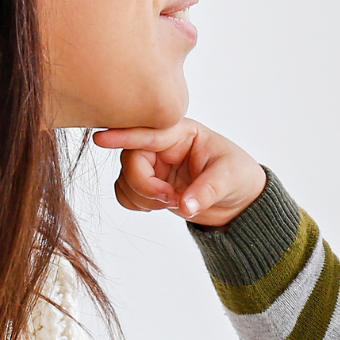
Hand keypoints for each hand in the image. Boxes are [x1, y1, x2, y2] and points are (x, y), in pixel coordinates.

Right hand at [92, 119, 266, 227]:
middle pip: (131, 159)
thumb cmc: (238, 176)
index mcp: (181, 132)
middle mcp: (162, 146)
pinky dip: (137, 204)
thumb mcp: (229, 180)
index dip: (124, 136)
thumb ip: (206, 192)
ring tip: (174, 201)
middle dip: (145, 184)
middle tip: (171, 198)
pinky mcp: (149, 184)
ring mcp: (153, 165)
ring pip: (125, 179)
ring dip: (143, 197)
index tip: (101, 139)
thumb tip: (186, 206)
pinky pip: (125, 192)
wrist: (238, 200)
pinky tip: (160, 206)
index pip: (148, 132)